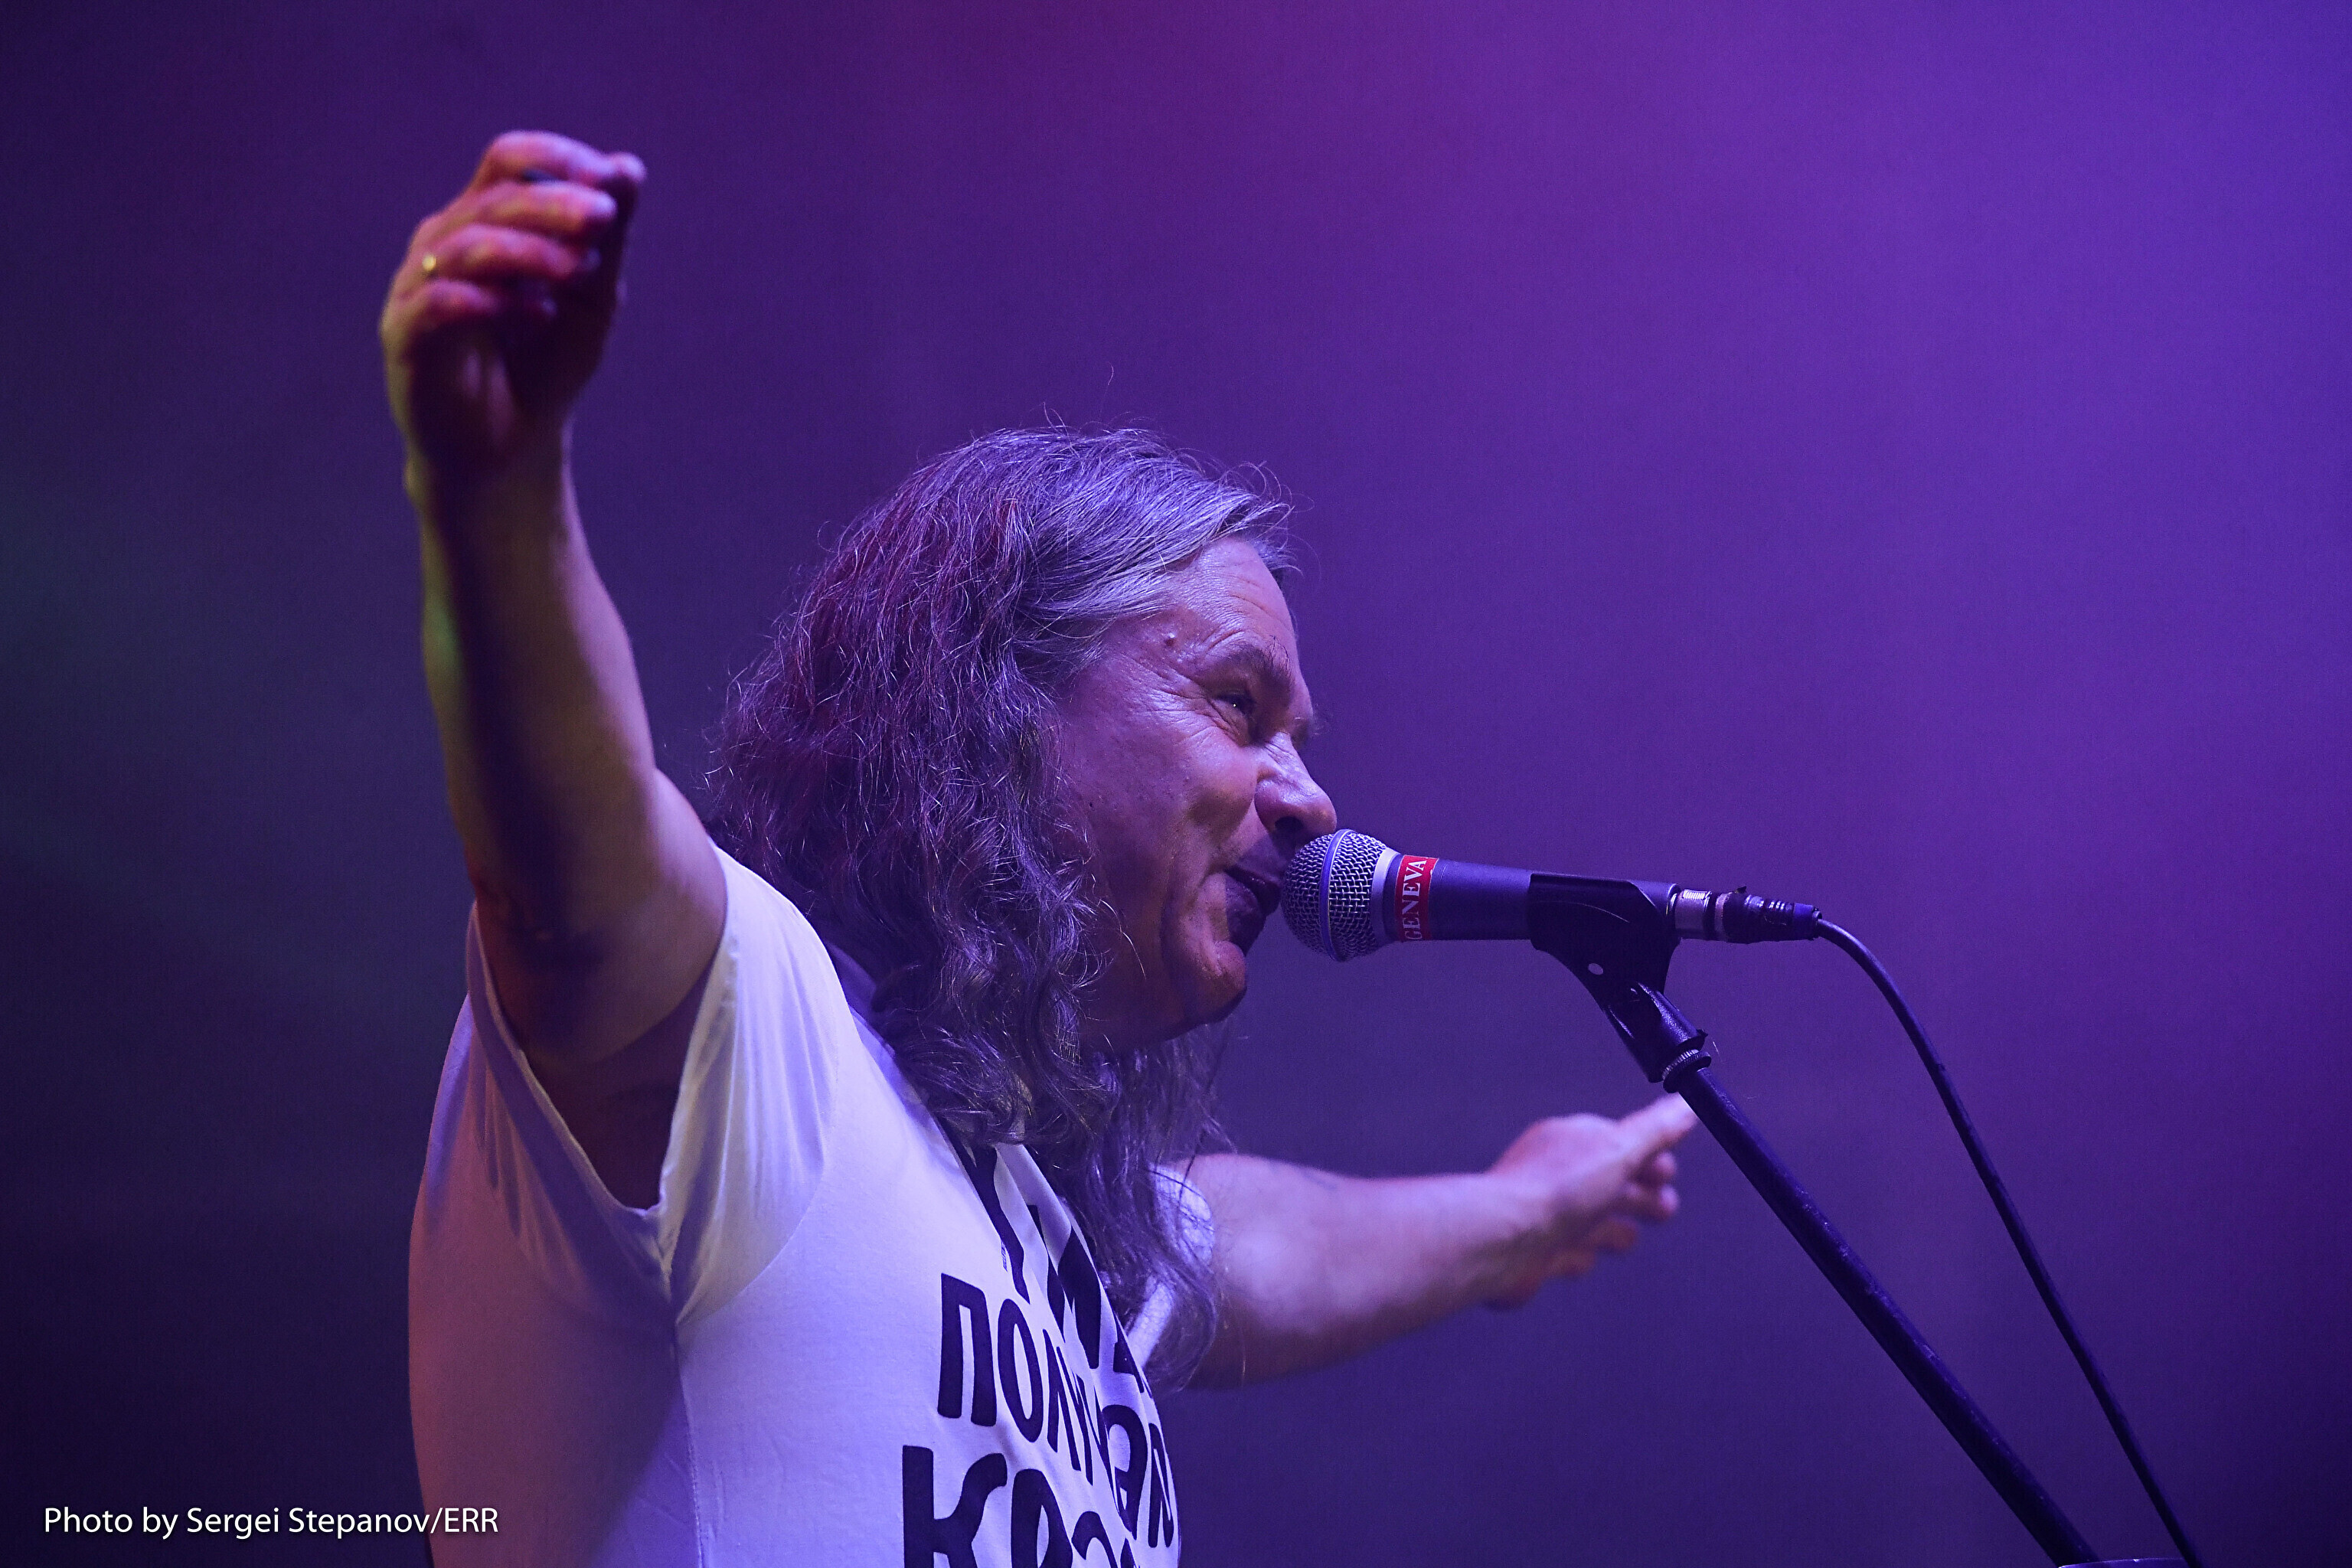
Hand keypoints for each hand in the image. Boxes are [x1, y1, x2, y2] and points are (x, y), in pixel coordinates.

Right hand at [380, 131, 643, 495]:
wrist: (508, 450)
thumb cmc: (546, 367)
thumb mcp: (591, 299)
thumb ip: (606, 239)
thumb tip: (629, 167)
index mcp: (484, 221)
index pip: (507, 163)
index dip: (556, 160)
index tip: (609, 182)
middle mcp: (443, 242)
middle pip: (492, 199)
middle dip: (553, 204)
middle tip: (603, 218)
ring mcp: (418, 286)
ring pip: (465, 245)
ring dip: (530, 250)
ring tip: (581, 270)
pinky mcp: (405, 336)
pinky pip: (438, 303)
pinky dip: (491, 302)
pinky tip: (539, 315)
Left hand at [1480, 1094, 1697, 1307]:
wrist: (1501, 1239)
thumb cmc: (1557, 1190)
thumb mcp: (1618, 1151)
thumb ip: (1653, 1131)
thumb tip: (1685, 1105)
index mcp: (1572, 1141)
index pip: (1617, 1143)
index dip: (1648, 1157)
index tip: (1669, 1173)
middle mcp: (1557, 1174)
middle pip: (1609, 1184)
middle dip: (1641, 1196)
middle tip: (1665, 1209)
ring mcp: (1546, 1215)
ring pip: (1590, 1221)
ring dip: (1611, 1228)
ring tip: (1627, 1237)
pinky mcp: (1538, 1253)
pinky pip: (1568, 1253)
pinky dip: (1580, 1255)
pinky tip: (1582, 1256)